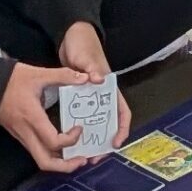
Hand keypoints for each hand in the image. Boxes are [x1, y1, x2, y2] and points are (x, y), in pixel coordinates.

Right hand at [0, 60, 87, 171]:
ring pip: (40, 159)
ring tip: (75, 156)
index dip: (70, 140)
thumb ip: (63, 75)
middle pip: (45, 163)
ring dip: (59, 163)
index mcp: (32, 119)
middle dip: (66, 166)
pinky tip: (62, 146)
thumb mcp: (38, 74)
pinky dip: (51, 154)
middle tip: (82, 160)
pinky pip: (36, 151)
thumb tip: (85, 78)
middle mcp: (26, 133)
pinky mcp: (19, 136)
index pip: (53, 142)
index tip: (79, 128)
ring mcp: (21, 136)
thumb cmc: (12, 80)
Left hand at [56, 23, 131, 154]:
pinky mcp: (78, 95)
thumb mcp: (87, 57)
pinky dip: (78, 125)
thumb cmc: (84, 45)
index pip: (122, 111)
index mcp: (109, 87)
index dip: (122, 128)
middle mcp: (102, 94)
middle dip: (103, 139)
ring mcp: (90, 96)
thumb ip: (92, 69)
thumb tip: (98, 80)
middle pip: (108, 122)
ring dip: (90, 136)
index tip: (115, 142)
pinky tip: (70, 136)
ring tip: (82, 151)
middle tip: (95, 155)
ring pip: (94, 121)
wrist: (71, 35)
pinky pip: (81, 114)